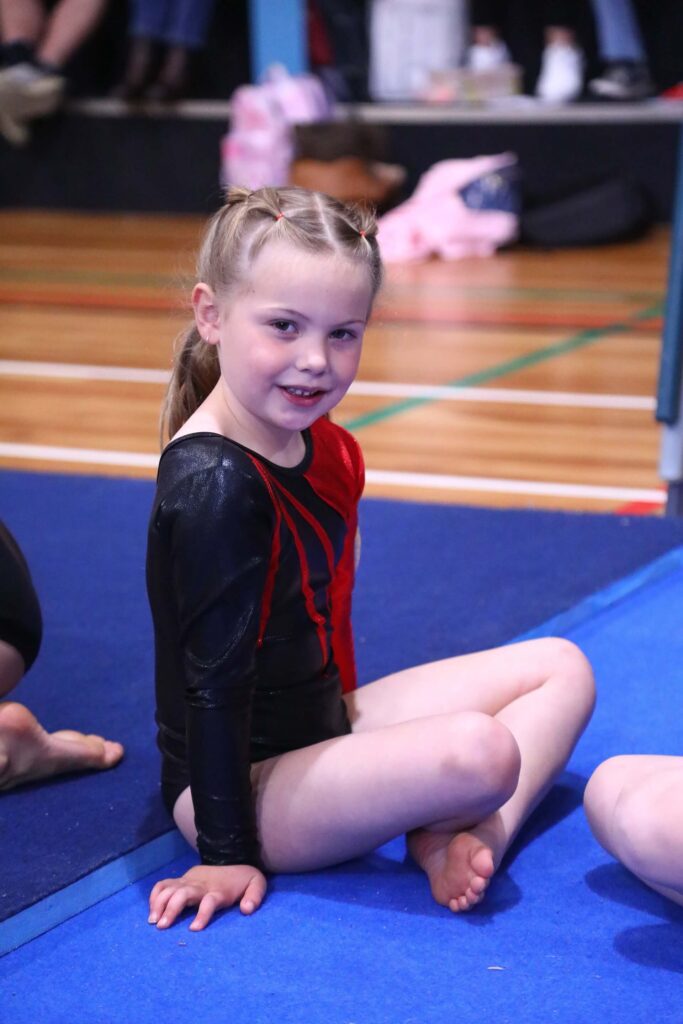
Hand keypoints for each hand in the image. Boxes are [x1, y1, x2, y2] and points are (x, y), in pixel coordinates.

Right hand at [148, 863, 266, 930]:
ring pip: (170, 888)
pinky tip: (152, 912)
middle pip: (184, 893)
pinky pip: (163, 884)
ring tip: (153, 922)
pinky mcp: (181, 880)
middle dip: (172, 909)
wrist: (232, 862)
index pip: (210, 900)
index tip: (194, 929)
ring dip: (159, 903)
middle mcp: (201, 885)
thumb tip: (246, 910)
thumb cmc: (243, 882)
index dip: (203, 913)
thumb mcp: (257, 885)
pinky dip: (155, 896)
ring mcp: (189, 881)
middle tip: (163, 927)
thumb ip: (255, 897)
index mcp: (219, 890)